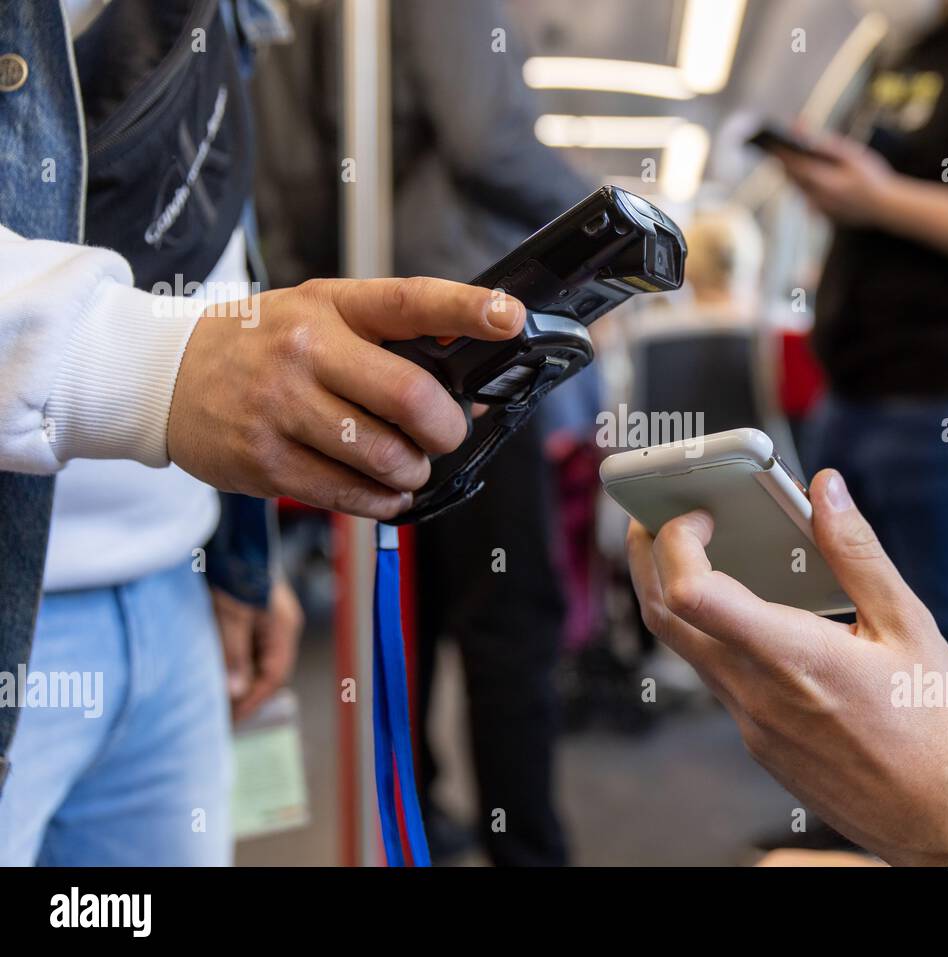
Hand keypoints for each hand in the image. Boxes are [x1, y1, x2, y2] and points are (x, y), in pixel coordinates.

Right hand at [169, 278, 525, 519]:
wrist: (165, 376)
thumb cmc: (261, 344)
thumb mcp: (319, 315)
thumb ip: (388, 342)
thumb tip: (470, 388)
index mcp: (330, 306)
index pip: (410, 301)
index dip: (467, 308)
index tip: (510, 317)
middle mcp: (305, 351)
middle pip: (409, 396)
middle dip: (446, 428)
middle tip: (446, 435)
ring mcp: (282, 408)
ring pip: (384, 456)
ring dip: (413, 471)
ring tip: (408, 466)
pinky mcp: (266, 460)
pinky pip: (349, 494)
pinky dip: (382, 502)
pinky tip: (383, 492)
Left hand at [212, 579, 303, 723]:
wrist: (229, 532)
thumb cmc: (231, 568)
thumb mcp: (228, 614)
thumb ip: (234, 654)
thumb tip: (237, 693)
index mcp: (283, 626)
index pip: (274, 675)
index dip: (254, 700)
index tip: (230, 720)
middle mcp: (280, 623)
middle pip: (268, 669)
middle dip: (247, 693)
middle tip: (221, 715)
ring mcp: (268, 616)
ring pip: (257, 658)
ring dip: (240, 678)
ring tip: (217, 697)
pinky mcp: (253, 609)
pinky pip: (248, 645)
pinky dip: (235, 662)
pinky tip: (219, 668)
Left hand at [626, 469, 947, 865]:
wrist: (941, 819)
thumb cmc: (935, 726)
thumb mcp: (909, 625)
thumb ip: (857, 552)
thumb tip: (826, 491)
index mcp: (794, 656)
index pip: (692, 595)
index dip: (675, 543)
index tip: (695, 513)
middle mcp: (756, 693)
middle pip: (664, 619)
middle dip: (647, 559)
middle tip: (658, 518)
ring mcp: (750, 724)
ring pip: (685, 650)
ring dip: (676, 597)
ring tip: (702, 555)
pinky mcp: (757, 742)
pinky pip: (716, 680)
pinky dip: (712, 636)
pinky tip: (748, 618)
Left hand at [774, 134, 895, 226]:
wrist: (887, 208)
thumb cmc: (871, 177)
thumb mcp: (851, 155)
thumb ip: (824, 142)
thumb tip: (799, 128)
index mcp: (822, 182)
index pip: (791, 164)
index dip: (778, 151)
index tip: (769, 139)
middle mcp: (815, 199)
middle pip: (790, 177)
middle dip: (782, 161)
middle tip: (773, 145)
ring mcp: (817, 210)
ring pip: (796, 188)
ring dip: (792, 174)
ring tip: (786, 157)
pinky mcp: (821, 217)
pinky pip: (806, 198)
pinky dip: (804, 186)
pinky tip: (805, 175)